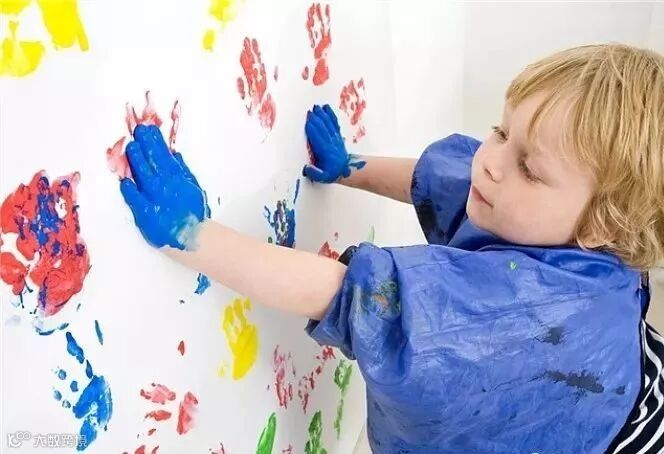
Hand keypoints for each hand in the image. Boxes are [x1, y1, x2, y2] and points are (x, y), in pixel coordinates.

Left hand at [119, 124, 205, 249]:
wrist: (193, 238)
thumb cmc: (193, 215)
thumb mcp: (194, 189)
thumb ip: (183, 172)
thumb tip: (175, 154)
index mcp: (179, 180)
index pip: (165, 156)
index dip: (156, 142)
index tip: (149, 129)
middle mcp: (168, 186)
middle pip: (154, 161)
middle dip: (146, 144)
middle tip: (138, 130)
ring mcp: (156, 199)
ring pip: (144, 176)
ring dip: (137, 160)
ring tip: (131, 146)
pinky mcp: (146, 214)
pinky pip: (136, 199)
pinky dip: (130, 189)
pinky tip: (125, 179)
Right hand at [303, 104, 364, 182]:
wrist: (346, 169)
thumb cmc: (331, 172)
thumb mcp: (323, 177)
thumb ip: (315, 173)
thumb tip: (306, 168)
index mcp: (325, 152)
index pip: (318, 138)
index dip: (313, 129)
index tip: (307, 121)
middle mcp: (330, 142)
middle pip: (323, 128)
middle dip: (316, 119)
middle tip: (309, 111)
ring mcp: (335, 137)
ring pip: (328, 124)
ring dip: (322, 115)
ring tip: (316, 107)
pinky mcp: (337, 135)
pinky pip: (334, 123)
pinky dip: (330, 115)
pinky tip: (326, 107)